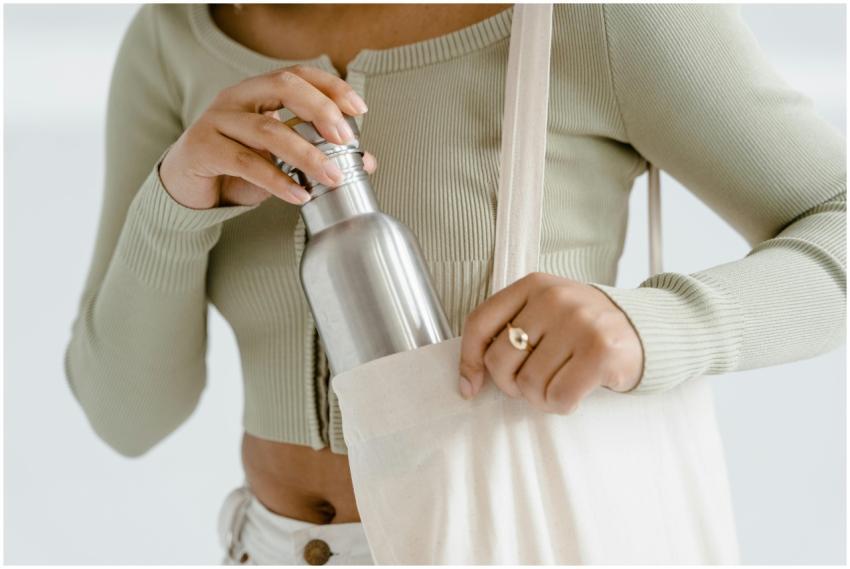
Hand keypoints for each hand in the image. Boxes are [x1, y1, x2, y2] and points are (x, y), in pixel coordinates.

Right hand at [160, 65, 376, 208]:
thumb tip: (366, 161)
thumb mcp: (280, 159)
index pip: (298, 74)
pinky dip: (277, 180)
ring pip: (267, 130)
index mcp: (257, 92)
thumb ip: (318, 155)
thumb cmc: (236, 167)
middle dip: (321, 110)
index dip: (330, 87)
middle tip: (345, 139)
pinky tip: (298, 194)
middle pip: (284, 87)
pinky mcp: (203, 148)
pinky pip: (245, 162)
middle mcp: (236, 98)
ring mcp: (216, 120)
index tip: (359, 109)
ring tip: (331, 177)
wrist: (186, 188)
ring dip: (306, 155)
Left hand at [458, 272, 643, 412]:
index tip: (471, 385)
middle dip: (512, 384)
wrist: (649, 330)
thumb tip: (469, 379)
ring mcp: (578, 322)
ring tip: (561, 384)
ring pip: (529, 384)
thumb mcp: (546, 313)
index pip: (480, 323)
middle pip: (500, 360)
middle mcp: (554, 298)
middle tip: (534, 383)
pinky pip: (559, 397)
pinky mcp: (600, 351)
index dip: (469, 360)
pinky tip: (576, 392)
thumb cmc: (587, 328)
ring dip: (541, 397)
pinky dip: (562, 405)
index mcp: (533, 285)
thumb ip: (511, 331)